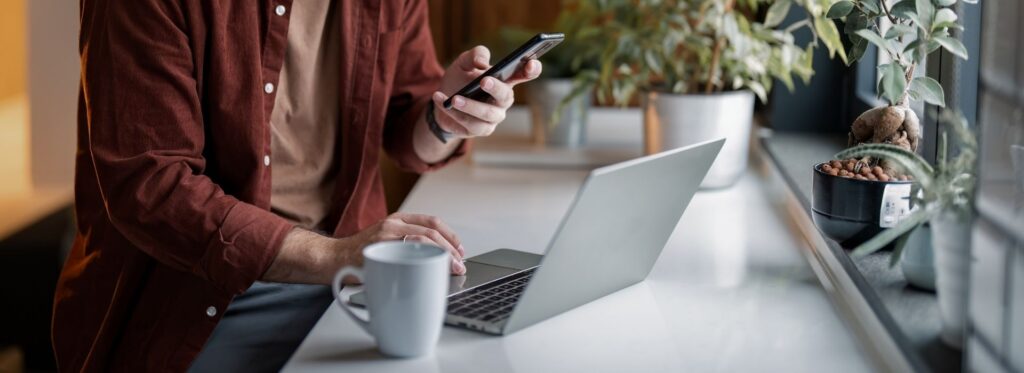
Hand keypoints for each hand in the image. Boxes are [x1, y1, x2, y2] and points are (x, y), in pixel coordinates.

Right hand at [345, 213, 466, 274]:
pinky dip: (424, 262)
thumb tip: (436, 259)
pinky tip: (432, 271)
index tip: (460, 250)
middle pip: (432, 231)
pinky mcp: (379, 248)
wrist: (332, 258)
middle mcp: (393, 223)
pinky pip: (408, 253)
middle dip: (450, 249)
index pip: (432, 221)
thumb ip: (406, 244)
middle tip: (459, 264)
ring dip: (442, 255)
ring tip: (451, 269)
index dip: (450, 235)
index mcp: (397, 219)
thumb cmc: (360, 255)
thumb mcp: (386, 242)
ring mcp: (386, 234)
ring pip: (424, 240)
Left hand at [432, 46, 541, 138]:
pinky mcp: (480, 130)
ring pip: (487, 114)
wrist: (442, 101)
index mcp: (505, 80)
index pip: (524, 74)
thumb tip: (483, 63)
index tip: (531, 63)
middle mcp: (503, 100)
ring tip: (454, 98)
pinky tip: (441, 100)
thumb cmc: (459, 79)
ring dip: (470, 106)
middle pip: (506, 96)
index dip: (532, 70)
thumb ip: (475, 55)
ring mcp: (493, 117)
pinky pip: (470, 124)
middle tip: (484, 80)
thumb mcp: (463, 62)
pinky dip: (453, 112)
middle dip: (496, 89)